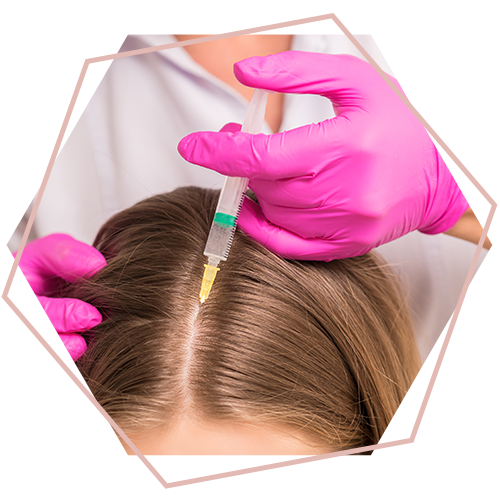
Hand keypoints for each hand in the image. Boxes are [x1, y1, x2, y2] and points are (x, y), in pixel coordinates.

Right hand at [5, 234, 105, 426]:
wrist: (27, 305)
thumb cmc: (34, 281)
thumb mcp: (44, 258)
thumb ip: (65, 257)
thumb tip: (97, 267)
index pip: (18, 315)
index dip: (55, 317)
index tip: (90, 316)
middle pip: (4, 365)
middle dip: (44, 357)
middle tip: (80, 346)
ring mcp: (1, 375)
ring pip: (14, 396)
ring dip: (51, 382)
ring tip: (82, 361)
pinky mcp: (14, 399)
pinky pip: (31, 412)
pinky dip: (55, 400)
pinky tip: (74, 377)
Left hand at [178, 51, 485, 259]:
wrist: (445, 169)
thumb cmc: (401, 121)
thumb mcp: (354, 80)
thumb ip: (296, 73)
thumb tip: (243, 73)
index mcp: (346, 145)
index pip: (263, 156)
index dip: (220, 151)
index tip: (192, 145)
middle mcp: (346, 192)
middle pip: (266, 185)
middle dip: (242, 164)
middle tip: (239, 144)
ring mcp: (347, 225)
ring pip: (274, 214)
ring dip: (256, 191)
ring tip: (263, 169)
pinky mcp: (348, 245)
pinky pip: (290, 246)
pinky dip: (263, 230)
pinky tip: (254, 211)